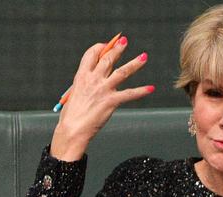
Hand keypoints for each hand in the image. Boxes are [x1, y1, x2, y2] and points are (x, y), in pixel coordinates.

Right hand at [50, 36, 153, 160]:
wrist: (72, 129)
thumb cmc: (72, 116)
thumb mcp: (75, 95)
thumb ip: (85, 86)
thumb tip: (94, 82)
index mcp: (81, 76)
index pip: (91, 55)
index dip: (99, 48)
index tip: (105, 46)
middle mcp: (93, 80)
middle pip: (107, 59)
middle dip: (117, 48)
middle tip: (124, 41)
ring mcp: (103, 90)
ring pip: (122, 72)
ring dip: (135, 63)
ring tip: (144, 57)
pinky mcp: (111, 101)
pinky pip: (129, 94)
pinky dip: (141, 91)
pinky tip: (150, 88)